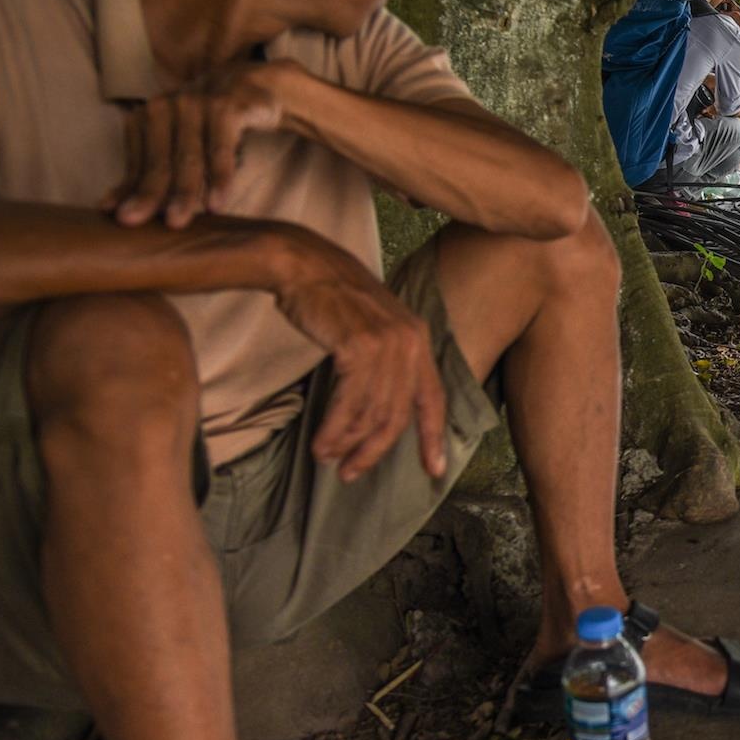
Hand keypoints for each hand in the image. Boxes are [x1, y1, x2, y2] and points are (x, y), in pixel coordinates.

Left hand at [106, 61, 294, 228]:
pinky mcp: (226, 107)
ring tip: (177, 221)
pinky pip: (221, 149)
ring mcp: (196, 104)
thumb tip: (112, 210)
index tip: (121, 219)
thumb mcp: (178, 143)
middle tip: (136, 222)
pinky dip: (218, 178)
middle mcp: (166, 107)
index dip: (130, 191)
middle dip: (149, 194)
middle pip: (159, 161)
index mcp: (147, 116)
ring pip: (188, 157)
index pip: (139, 163)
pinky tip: (216, 204)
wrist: (253, 86)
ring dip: (183, 191)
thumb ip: (152, 172)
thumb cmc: (209, 124)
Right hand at [271, 230, 447, 481]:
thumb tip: (379, 411)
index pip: (433, 399)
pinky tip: (322, 443)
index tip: (434, 470)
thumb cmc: (332, 299)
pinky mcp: (359, 346)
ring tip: (328, 459)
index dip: (434, 438)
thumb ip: (386, 362)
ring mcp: (386, 344)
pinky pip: (350, 403)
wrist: (305, 266)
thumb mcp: (373, 327)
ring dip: (348, 443)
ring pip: (372, 413)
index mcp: (419, 340)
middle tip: (352, 473)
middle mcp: (409, 343)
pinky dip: (335, 429)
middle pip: (399, 416)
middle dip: (375, 451)